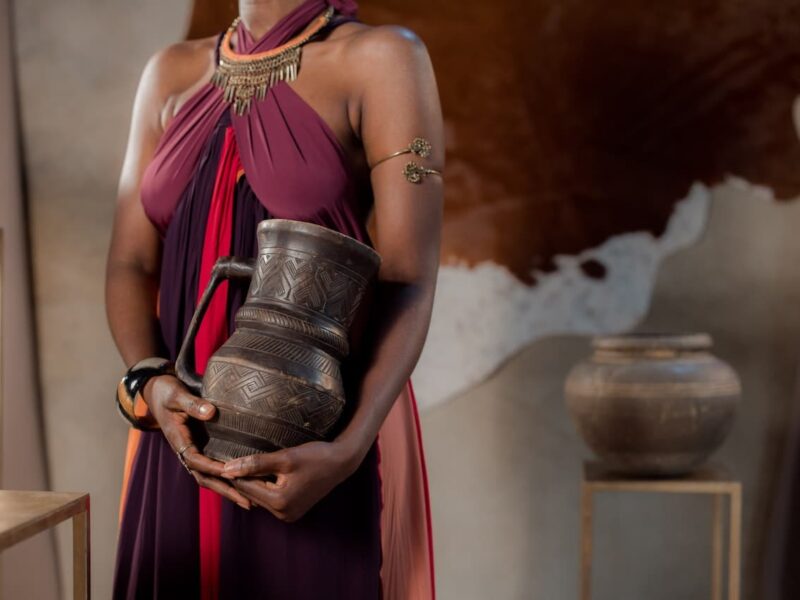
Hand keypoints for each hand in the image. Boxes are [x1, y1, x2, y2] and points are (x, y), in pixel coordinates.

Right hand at [143, 374, 250, 509]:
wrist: (158, 392)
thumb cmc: (167, 393)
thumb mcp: (178, 396)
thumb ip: (193, 404)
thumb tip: (211, 412)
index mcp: (179, 441)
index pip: (195, 460)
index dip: (212, 467)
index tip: (231, 473)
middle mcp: (186, 450)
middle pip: (204, 477)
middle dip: (225, 489)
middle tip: (247, 501)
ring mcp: (193, 451)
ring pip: (209, 476)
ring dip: (227, 489)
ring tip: (250, 501)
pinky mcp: (200, 448)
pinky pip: (213, 468)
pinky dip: (227, 478)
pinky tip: (244, 484)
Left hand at [220, 441, 356, 521]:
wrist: (341, 462)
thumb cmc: (315, 457)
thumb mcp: (285, 458)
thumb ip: (255, 464)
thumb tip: (227, 469)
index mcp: (280, 502)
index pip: (246, 487)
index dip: (236, 471)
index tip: (226, 456)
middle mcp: (283, 514)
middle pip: (251, 494)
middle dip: (245, 477)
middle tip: (237, 458)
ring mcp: (288, 515)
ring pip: (260, 496)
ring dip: (256, 481)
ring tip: (253, 463)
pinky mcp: (292, 511)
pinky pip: (271, 499)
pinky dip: (267, 486)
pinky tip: (268, 472)